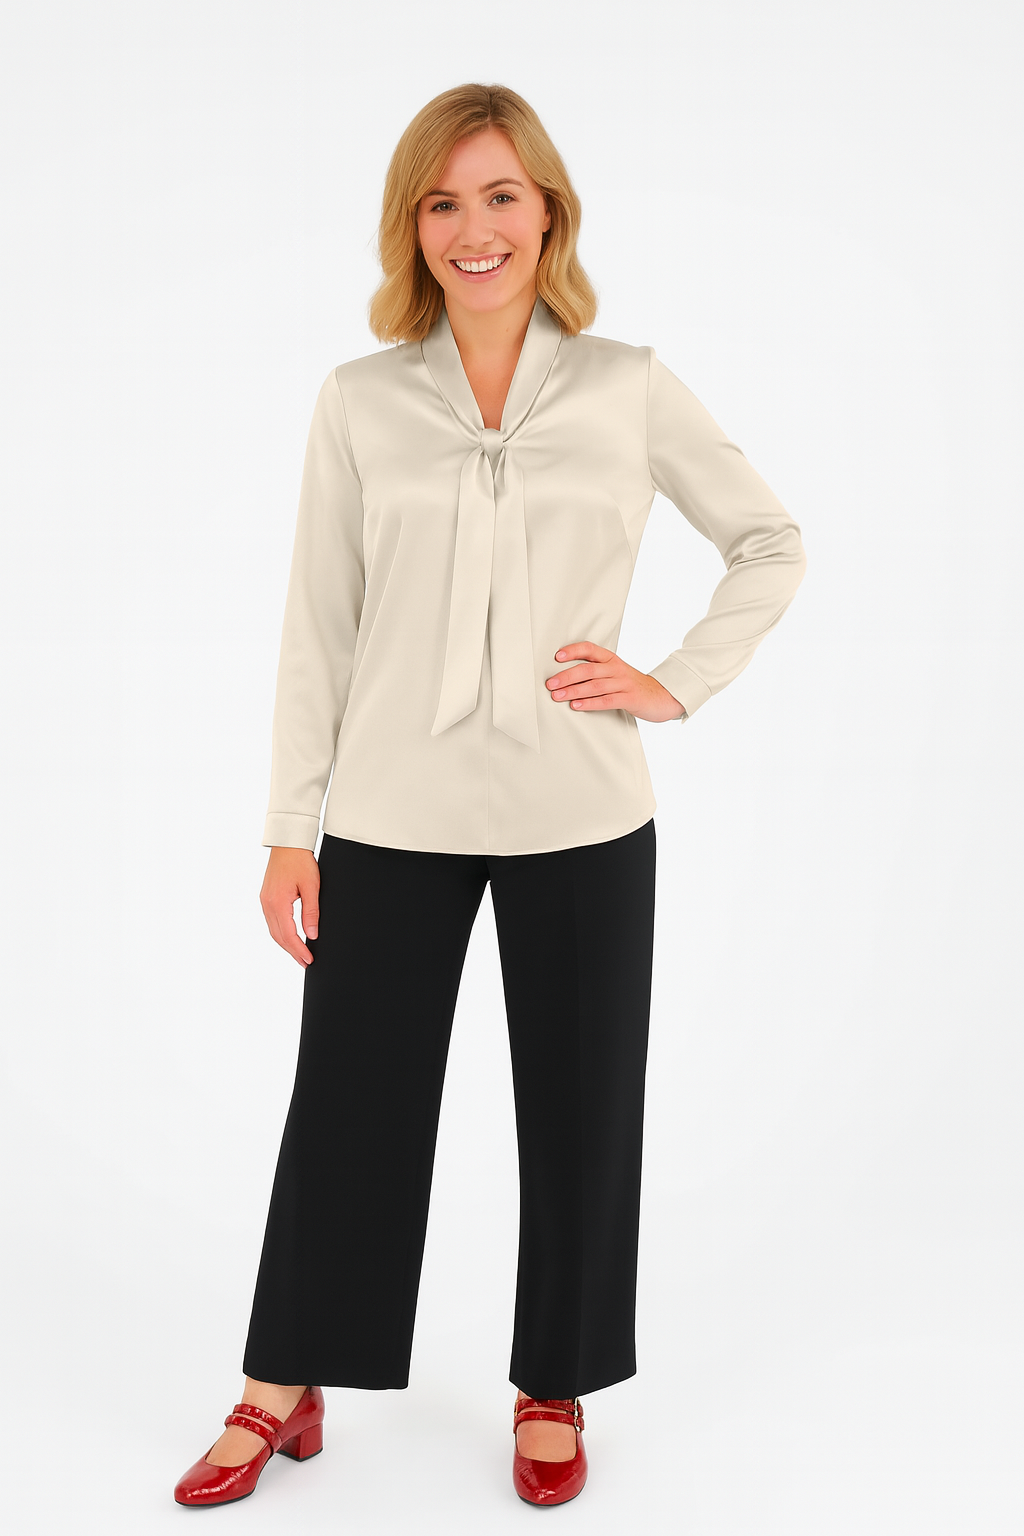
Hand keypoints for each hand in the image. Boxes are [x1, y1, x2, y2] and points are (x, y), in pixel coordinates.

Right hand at [261, 846, 320, 966]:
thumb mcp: (311, 887)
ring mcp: (264, 901)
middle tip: (305, 962)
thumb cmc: (301, 861)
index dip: (299, 950)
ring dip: (286, 944)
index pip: (288, 934)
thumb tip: (312, 935)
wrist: (288, 843)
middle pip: (278, 936)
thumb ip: (311, 912)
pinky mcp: (266, 898)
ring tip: (299, 954)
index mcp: (278, 902)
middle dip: (292, 952)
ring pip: (273, 930)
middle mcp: (267, 904)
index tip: (309, 960)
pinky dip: (281, 933)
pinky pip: (272, 921)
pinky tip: (290, 937)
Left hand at [545, 642, 686, 722]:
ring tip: (557, 696)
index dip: (573, 651)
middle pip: (588, 670)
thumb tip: (565, 677)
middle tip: (550, 684)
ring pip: (595, 686)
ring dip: (574, 691)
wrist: (661, 696)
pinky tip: (576, 706)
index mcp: (611, 659)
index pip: (590, 649)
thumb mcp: (615, 672)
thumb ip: (595, 671)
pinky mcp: (629, 699)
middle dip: (567, 676)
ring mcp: (624, 684)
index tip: (557, 656)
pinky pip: (606, 701)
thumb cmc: (631, 685)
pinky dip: (589, 703)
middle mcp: (617, 669)